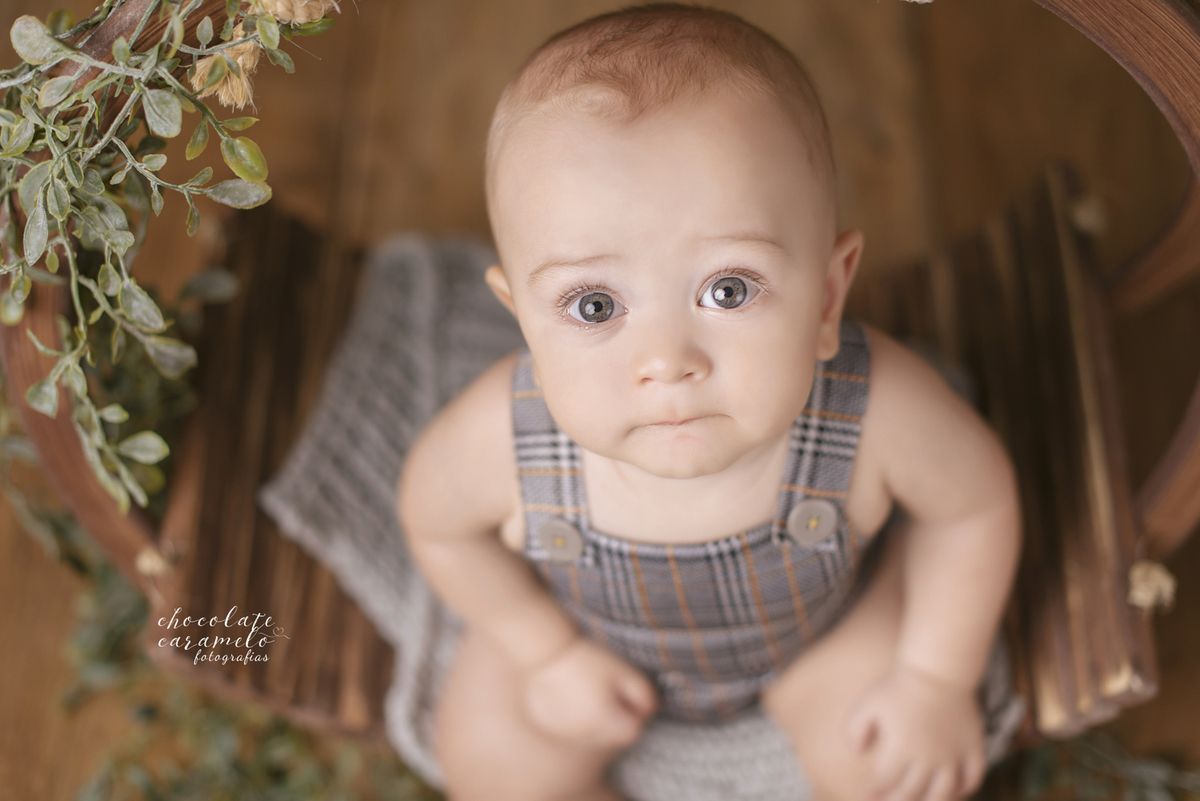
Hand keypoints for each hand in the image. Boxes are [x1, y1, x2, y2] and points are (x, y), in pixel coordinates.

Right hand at [521, 636, 657, 748]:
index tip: (628, 692)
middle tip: (608, 687)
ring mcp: (565, 732)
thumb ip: (643, 692)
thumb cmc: (586, 660)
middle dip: (617, 716)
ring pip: (591, 734)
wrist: (544, 653)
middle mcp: (584, 734)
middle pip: (611, 736)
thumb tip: (649, 710)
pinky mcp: (550, 726)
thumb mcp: (621, 670)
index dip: (635, 712)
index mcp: (604, 721)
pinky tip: (573, 694)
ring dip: (597, 719)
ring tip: (589, 689)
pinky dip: (576, 717)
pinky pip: (571, 729)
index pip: (631, 731)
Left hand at [845, 662, 986, 800]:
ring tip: (922, 800)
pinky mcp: (973, 747)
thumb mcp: (866, 703)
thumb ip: (853, 729)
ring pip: (943, 793)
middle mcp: (927, 758)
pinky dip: (965, 789)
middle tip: (890, 800)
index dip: (875, 792)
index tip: (869, 794)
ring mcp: (953, 755)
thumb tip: (855, 752)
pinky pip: (973, 777)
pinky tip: (955, 791)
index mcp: (900, 749)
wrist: (937, 669)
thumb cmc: (897, 686)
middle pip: (912, 793)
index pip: (885, 783)